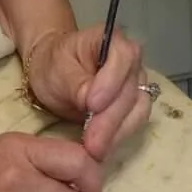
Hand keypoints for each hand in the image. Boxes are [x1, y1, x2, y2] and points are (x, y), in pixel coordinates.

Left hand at [21, 24, 151, 164]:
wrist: (54, 71)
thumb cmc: (53, 65)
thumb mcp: (56, 70)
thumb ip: (76, 85)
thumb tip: (92, 105)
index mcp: (113, 40)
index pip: (124, 57)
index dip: (111, 82)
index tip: (91, 105)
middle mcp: (132, 60)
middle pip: (131, 90)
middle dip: (111, 119)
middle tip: (92, 144)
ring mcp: (136, 83)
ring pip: (138, 110)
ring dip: (118, 133)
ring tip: (96, 152)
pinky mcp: (134, 105)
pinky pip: (134, 122)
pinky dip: (119, 137)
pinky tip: (103, 149)